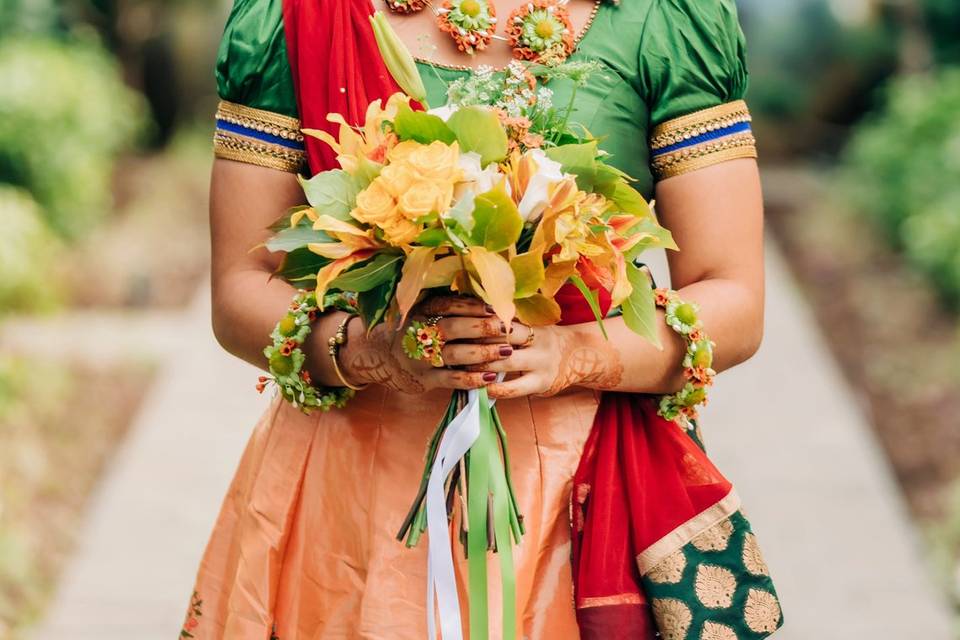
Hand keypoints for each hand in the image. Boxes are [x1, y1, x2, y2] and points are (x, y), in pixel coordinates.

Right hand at [337, 296, 530, 393]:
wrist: (378, 355)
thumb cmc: (412, 327)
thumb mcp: (421, 307)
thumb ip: (447, 299)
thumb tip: (486, 286)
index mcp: (421, 309)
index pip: (447, 304)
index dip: (472, 305)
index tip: (496, 306)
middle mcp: (419, 331)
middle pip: (452, 327)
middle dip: (481, 327)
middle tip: (507, 328)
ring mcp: (421, 356)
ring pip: (454, 354)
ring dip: (481, 353)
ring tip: (506, 351)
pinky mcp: (424, 379)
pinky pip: (450, 380)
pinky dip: (471, 378)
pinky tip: (491, 377)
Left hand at [467, 325, 623, 399]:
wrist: (579, 355)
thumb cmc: (542, 340)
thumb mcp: (529, 327)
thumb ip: (506, 325)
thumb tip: (468, 318)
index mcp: (531, 325)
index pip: (500, 320)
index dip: (478, 323)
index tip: (455, 324)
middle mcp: (537, 342)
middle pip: (501, 339)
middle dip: (475, 344)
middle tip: (451, 346)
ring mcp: (540, 363)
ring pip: (504, 363)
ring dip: (480, 366)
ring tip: (459, 368)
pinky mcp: (541, 384)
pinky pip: (514, 388)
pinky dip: (494, 389)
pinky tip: (479, 389)